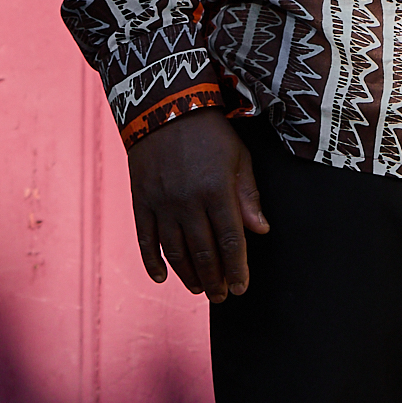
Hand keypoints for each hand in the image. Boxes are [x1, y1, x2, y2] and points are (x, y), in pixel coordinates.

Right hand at [128, 109, 269, 300]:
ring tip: (199, 289)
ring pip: (175, 252)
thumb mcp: (238, 157)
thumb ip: (248, 195)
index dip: (237, 269)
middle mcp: (188, 201)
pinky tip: (162, 278)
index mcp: (217, 190)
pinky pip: (145, 239)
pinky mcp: (140, 200)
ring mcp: (161, 202)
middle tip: (222, 296)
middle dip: (214, 279)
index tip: (242, 287)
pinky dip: (152, 262)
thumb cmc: (210, 132)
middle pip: (203, 252)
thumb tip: (261, 231)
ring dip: (188, 275)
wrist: (165, 105)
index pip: (231, 242)